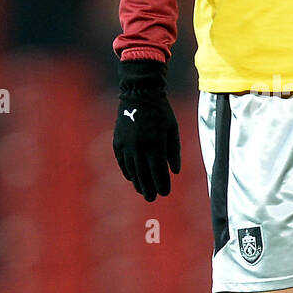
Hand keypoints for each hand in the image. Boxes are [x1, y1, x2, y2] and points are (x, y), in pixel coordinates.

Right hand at [113, 58, 180, 199]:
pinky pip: (122, 162)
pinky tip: (132, 178)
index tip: (165, 193)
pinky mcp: (118, 142)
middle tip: (152, 198)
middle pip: (144, 175)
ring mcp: (126, 145)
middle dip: (149, 188)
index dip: (162, 184)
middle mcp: (139, 147)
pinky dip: (127, 171)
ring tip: (143, 191)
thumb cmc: (161, 112)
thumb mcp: (172, 130)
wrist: (139, 94)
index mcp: (155, 144)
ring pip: (132, 170)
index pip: (159, 172)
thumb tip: (174, 172)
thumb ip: (174, 152)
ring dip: (138, 182)